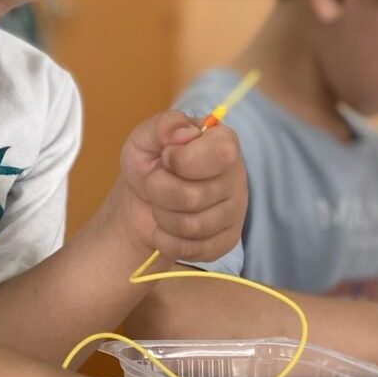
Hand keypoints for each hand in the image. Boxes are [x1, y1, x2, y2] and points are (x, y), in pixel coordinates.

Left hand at [115, 110, 246, 261]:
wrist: (140, 203)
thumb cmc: (148, 165)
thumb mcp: (145, 139)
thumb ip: (162, 126)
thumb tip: (184, 130)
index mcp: (224, 143)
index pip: (220, 154)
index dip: (181, 160)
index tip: (165, 158)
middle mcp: (237, 176)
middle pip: (194, 196)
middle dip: (159, 191)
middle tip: (153, 184)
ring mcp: (235, 211)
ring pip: (192, 226)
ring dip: (162, 217)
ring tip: (159, 205)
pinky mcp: (226, 241)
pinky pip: (194, 250)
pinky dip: (167, 241)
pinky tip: (163, 229)